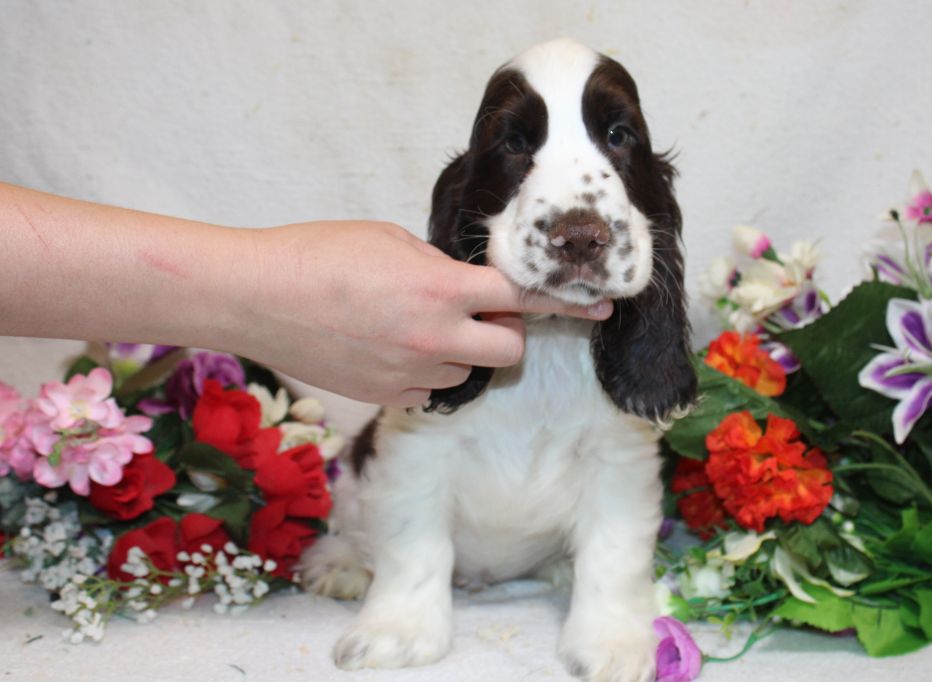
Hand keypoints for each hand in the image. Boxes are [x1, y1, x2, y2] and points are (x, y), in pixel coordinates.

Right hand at [239, 221, 611, 406]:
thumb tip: (462, 282)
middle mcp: (435, 336)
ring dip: (462, 351)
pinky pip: (431, 391)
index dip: (563, 302)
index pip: (522, 296)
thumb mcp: (389, 240)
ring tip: (418, 326)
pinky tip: (393, 350)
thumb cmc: (317, 254)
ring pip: (469, 371)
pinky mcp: (386, 397)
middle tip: (480, 312)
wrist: (258, 297)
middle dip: (506, 330)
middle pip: (508, 348)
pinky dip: (426, 373)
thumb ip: (438, 264)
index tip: (597, 307)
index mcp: (442, 287)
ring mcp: (411, 372)